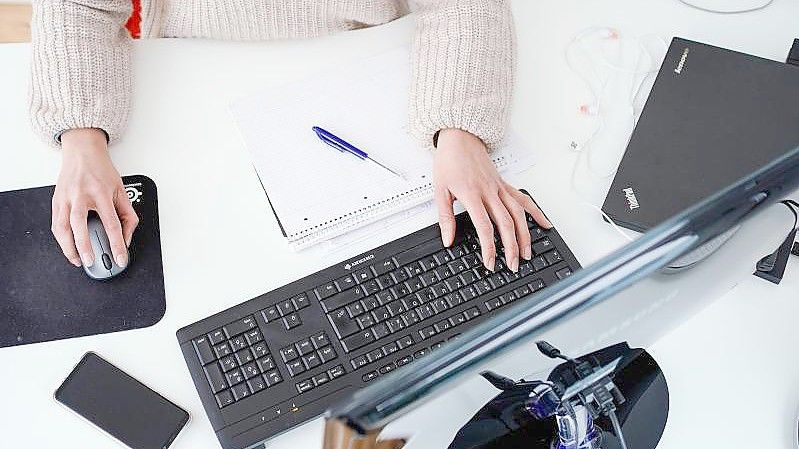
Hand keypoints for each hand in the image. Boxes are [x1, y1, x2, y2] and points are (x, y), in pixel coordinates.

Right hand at [52, 128, 137, 267]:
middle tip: (90, 262)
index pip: (111, 224)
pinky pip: (56, 223)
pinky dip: (61, 239)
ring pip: (62, 227)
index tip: (121, 258)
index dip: (117, 244)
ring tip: (78, 260)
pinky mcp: (56, 200)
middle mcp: (81, 195)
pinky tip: (68, 247)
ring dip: (68, 247)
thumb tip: (126, 238)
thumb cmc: (102, 171)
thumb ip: (128, 215)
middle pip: (80, 225)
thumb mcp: (121, 190)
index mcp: (101, 192)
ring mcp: (65, 198)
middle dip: (85, 247)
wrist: (82, 151)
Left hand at [433, 128, 551, 271]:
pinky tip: (545, 224)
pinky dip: (536, 212)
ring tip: (527, 253)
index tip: (491, 262)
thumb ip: (445, 217)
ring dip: (525, 235)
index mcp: (472, 195)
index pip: (484, 226)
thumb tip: (448, 239)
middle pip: (506, 223)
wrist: (460, 138)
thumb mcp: (439, 190)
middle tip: (513, 265)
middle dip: (511, 247)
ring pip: (518, 214)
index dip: (489, 247)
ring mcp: (500, 188)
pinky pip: (523, 200)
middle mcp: (490, 192)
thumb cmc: (449, 162)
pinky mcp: (505, 184)